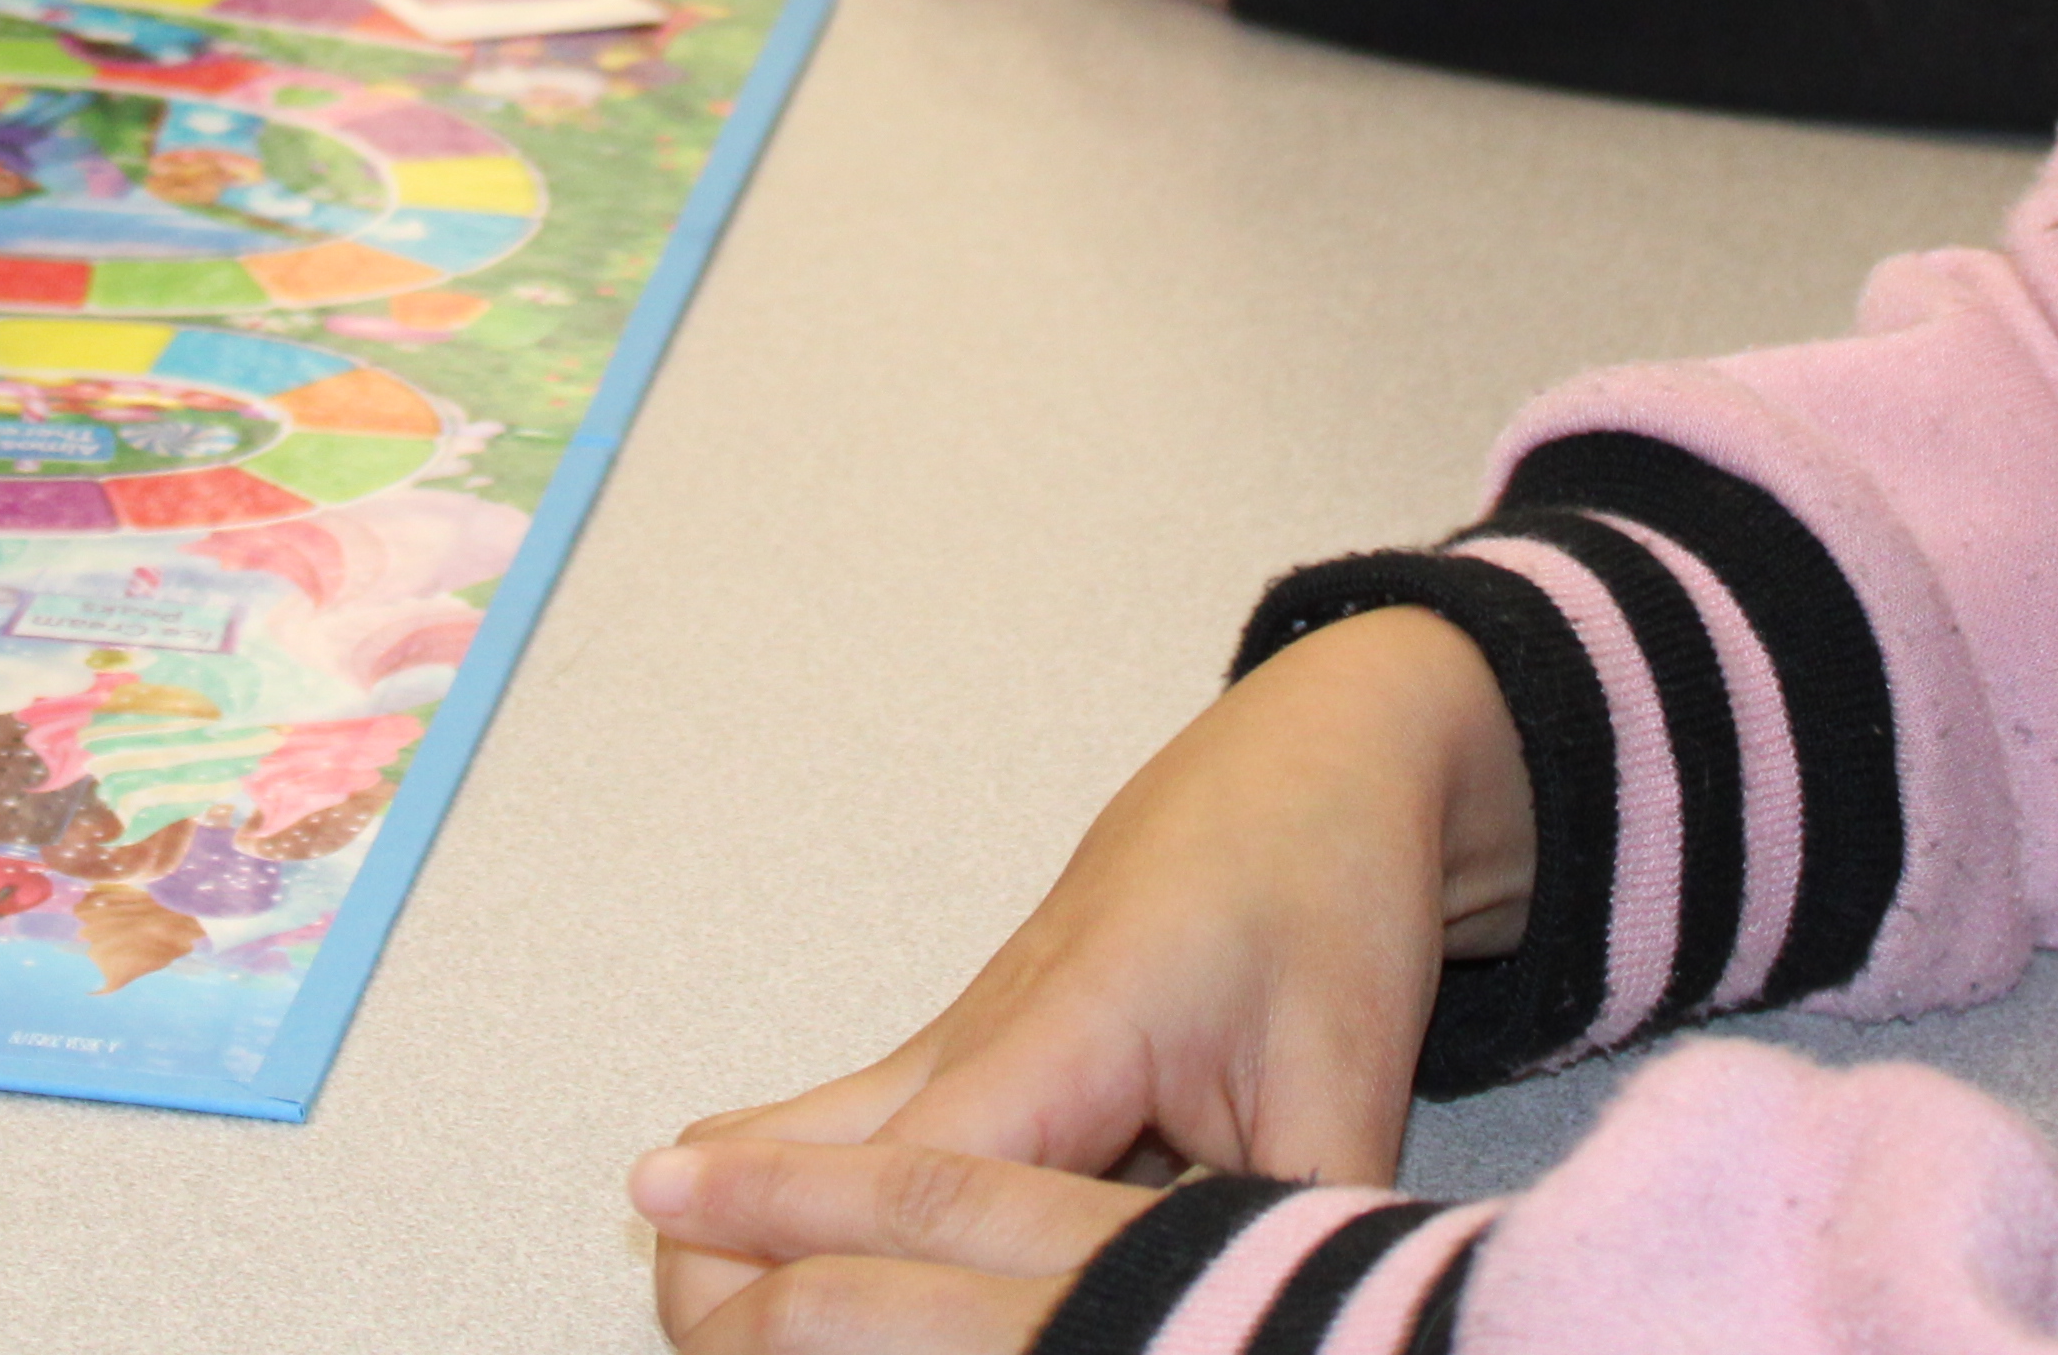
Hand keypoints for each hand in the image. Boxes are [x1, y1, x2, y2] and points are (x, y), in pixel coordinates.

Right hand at [648, 608, 1527, 1338]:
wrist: (1310, 761)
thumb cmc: (1323, 891)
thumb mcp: (1346, 1078)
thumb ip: (1293, 1222)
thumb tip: (1290, 1330)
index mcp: (1065, 1036)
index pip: (913, 1188)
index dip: (844, 1281)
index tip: (774, 1344)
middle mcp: (977, 1040)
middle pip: (785, 1162)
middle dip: (727, 1264)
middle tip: (710, 1348)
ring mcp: (957, 1042)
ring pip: (781, 1137)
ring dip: (736, 1229)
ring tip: (722, 1333)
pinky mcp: (966, 1054)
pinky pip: (835, 1131)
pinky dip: (785, 1197)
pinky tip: (792, 1283)